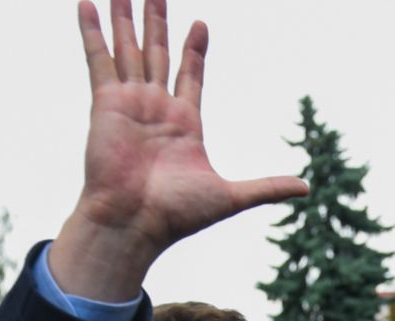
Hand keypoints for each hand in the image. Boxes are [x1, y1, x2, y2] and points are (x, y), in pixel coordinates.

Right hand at [51, 0, 307, 300]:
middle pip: (158, 53)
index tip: (201, 24)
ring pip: (130, 49)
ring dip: (126, 19)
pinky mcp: (106, 102)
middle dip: (158, 22)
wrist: (135, 224)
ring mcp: (130, 102)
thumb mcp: (231, 196)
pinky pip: (100, 59)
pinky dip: (93, 32)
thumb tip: (306, 189)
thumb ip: (266, 187)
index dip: (194, 49)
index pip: (190, 75)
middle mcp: (155, 108)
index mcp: (184, 124)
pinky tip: (89, 4)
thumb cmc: (176, 215)